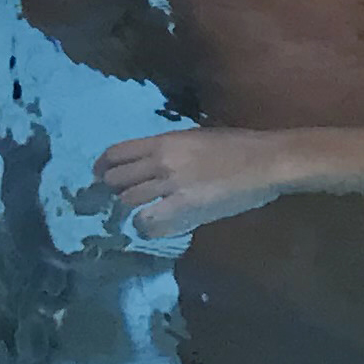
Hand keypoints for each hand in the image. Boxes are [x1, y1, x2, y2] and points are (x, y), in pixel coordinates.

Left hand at [93, 125, 307, 239]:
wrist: (264, 162)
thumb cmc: (236, 145)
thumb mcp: (196, 137)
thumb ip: (169, 150)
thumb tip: (148, 164)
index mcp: (165, 140)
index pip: (117, 153)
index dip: (102, 166)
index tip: (99, 175)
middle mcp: (162, 161)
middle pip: (115, 179)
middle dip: (111, 190)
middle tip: (117, 198)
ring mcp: (171, 187)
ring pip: (127, 202)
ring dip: (127, 210)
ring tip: (137, 214)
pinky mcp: (184, 209)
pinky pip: (147, 222)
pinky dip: (144, 226)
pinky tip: (153, 225)